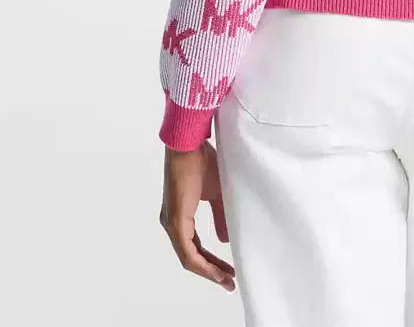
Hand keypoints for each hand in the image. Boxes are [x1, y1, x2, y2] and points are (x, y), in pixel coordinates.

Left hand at [160, 140, 235, 291]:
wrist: (190, 143)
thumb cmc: (202, 161)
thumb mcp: (217, 193)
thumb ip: (220, 216)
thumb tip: (224, 240)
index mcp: (180, 217)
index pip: (195, 248)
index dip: (212, 262)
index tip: (229, 271)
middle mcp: (172, 223)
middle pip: (191, 257)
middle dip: (212, 272)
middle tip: (230, 283)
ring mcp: (171, 223)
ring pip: (188, 258)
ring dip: (208, 271)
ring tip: (226, 279)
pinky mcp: (175, 220)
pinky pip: (187, 251)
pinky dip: (201, 263)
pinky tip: (214, 270)